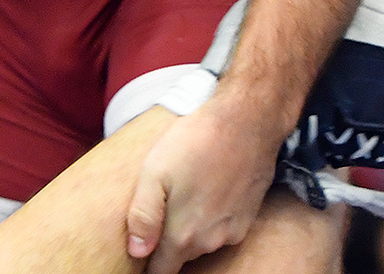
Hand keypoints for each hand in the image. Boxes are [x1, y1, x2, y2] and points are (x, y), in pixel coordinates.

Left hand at [126, 98, 280, 272]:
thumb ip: (143, 216)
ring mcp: (232, 232)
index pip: (161, 270)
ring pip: (201, 244)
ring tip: (180, 200)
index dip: (147, 264)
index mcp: (183, 235)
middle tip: (157, 215)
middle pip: (181, 257)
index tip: (139, 253)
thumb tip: (137, 253)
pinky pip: (221, 231)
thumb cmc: (194, 143)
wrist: (246, 123)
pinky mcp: (247, 219)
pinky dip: (209, 222)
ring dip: (189, 232)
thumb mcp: (154, 173)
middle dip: (166, 246)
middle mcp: (210, 241)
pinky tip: (203, 195)